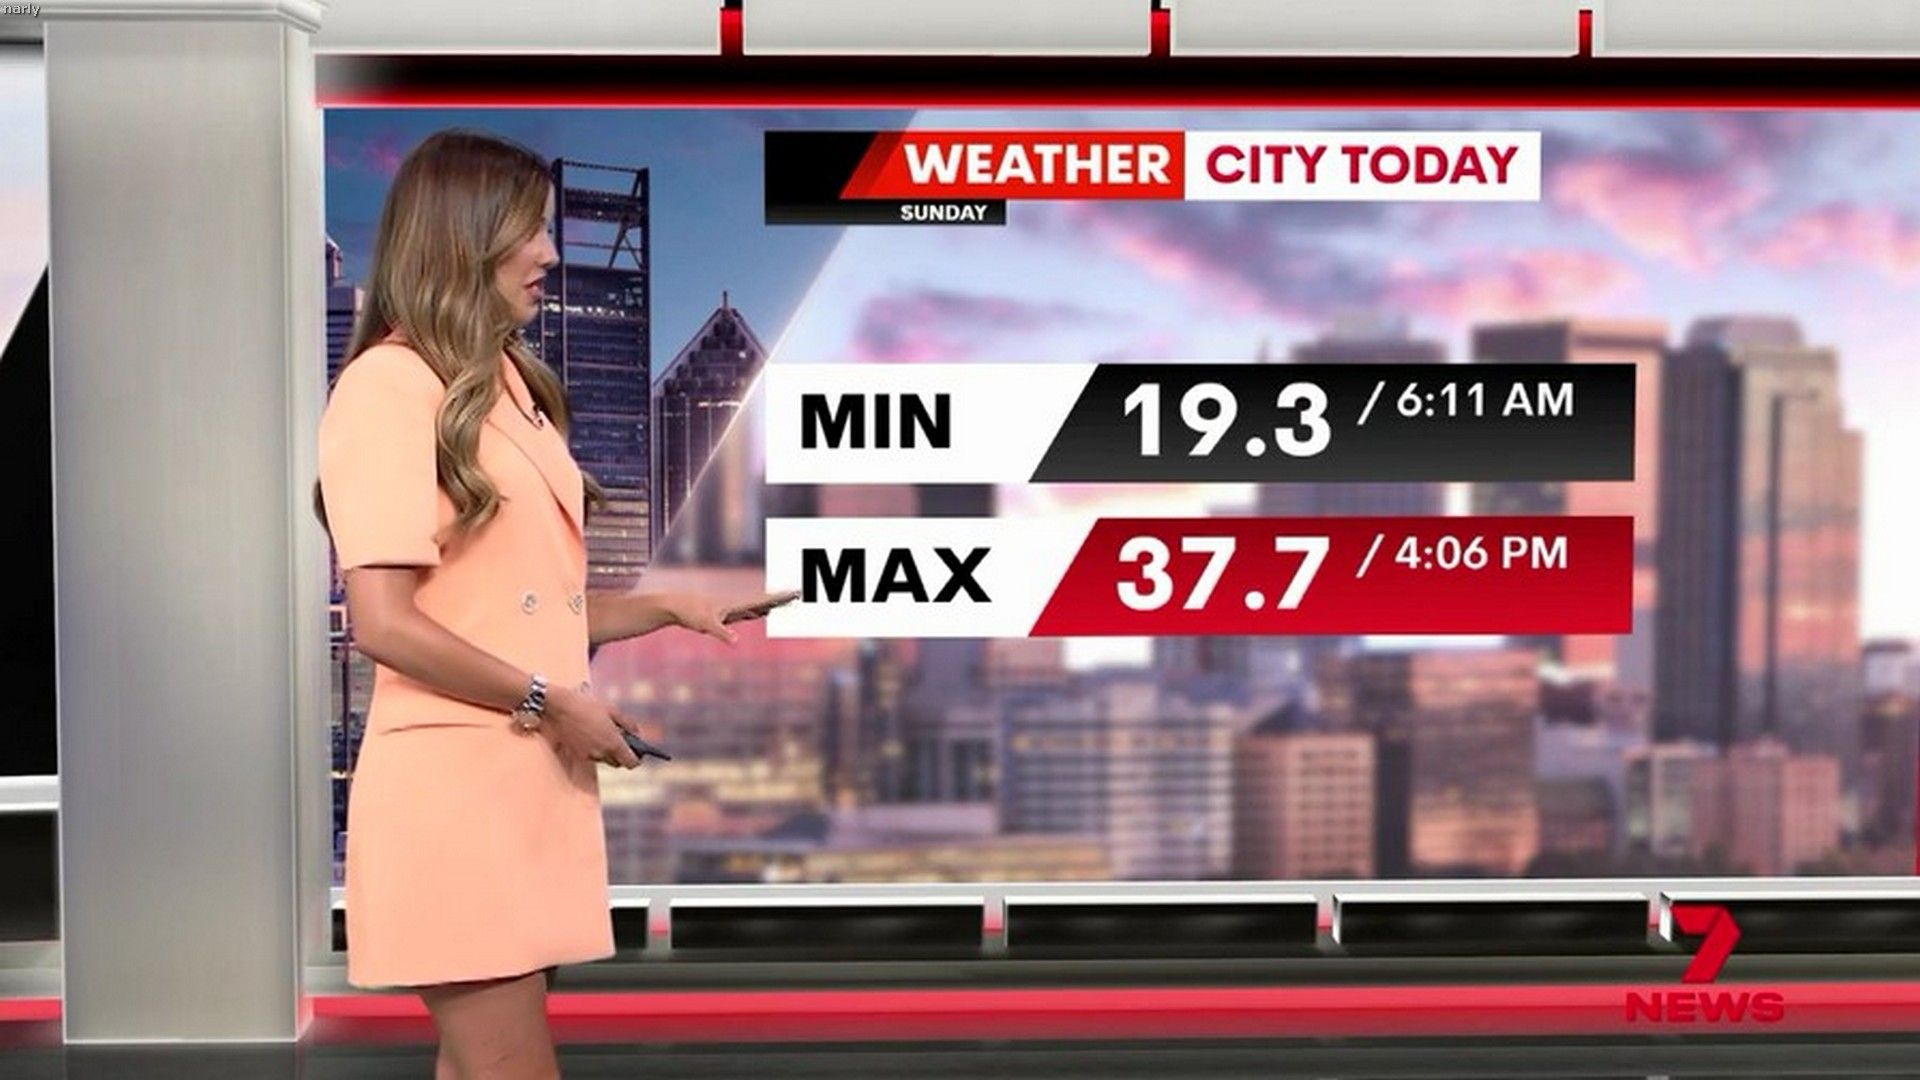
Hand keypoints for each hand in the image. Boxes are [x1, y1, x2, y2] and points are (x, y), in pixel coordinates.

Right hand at [535, 684, 641, 768]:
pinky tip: (592, 735)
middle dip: (621, 755)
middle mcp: (602, 753)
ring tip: (604, 734)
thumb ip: (628, 724)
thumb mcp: (612, 710)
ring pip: (604, 760)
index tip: (637, 751)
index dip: (636, 758)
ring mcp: (589, 756)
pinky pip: (592, 756)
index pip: (630, 763)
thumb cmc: (587, 706)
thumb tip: (636, 733)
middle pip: (618, 763)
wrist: (559, 707)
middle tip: (621, 740)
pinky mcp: (577, 754)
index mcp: (614, 743)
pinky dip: (595, 750)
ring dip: (607, 752)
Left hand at [665, 589, 800, 644]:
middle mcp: (736, 604)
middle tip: (798, 593)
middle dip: (781, 598)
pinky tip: (764, 611)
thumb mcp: (707, 625)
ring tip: (788, 600)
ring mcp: (732, 609)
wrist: (674, 606)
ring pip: (758, 605)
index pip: (762, 600)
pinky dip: (760, 611)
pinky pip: (749, 612)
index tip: (794, 592)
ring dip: (773, 603)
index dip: (779, 597)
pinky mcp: (726, 614)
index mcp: (736, 604)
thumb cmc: (690, 614)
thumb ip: (722, 633)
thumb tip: (735, 642)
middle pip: (764, 600)